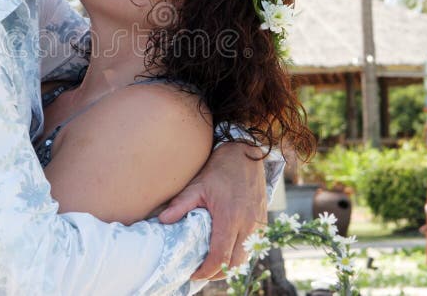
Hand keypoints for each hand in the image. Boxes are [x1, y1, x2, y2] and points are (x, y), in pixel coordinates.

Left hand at [158, 142, 266, 280]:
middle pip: (235, 264)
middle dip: (218, 273)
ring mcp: (258, 224)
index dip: (206, 270)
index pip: (220, 257)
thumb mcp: (197, 185)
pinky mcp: (263, 221)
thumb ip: (180, 205)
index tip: (194, 273)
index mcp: (230, 217)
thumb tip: (162, 221)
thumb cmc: (219, 169)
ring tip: (213, 263)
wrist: (245, 154)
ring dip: (230, 265)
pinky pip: (252, 246)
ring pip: (246, 257)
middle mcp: (247, 224)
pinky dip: (240, 253)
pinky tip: (227, 250)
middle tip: (202, 271)